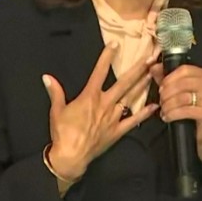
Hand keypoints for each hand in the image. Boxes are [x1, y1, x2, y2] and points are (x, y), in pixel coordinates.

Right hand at [43, 42, 158, 180]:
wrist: (70, 156)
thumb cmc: (63, 133)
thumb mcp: (56, 110)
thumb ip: (55, 91)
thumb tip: (47, 77)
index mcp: (90, 96)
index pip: (99, 71)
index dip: (107, 56)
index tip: (115, 44)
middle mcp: (104, 104)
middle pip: (124, 82)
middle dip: (138, 69)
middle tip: (150, 58)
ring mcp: (113, 117)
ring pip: (131, 97)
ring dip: (143, 85)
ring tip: (153, 74)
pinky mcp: (117, 131)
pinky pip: (133, 121)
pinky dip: (144, 113)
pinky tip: (154, 106)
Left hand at [150, 62, 201, 162]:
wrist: (198, 129)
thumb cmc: (188, 106)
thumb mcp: (175, 88)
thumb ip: (164, 76)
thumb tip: (153, 67)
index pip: (185, 70)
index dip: (169, 78)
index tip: (161, 86)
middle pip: (183, 83)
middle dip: (167, 93)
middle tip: (161, 100)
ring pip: (183, 98)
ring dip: (168, 104)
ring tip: (164, 109)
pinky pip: (185, 111)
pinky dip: (172, 114)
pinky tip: (167, 117)